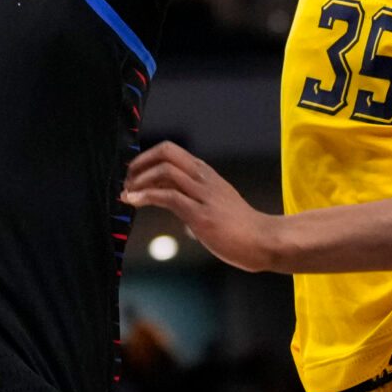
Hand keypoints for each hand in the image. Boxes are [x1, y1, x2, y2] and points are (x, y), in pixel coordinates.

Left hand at [122, 142, 279, 272]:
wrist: (264, 241)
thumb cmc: (240, 227)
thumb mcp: (214, 204)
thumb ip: (193, 199)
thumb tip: (174, 205)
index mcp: (205, 173)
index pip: (171, 151)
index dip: (147, 159)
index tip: (133, 175)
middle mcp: (204, 178)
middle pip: (166, 151)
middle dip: (140, 163)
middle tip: (127, 181)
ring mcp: (203, 195)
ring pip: (165, 170)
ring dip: (139, 180)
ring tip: (127, 194)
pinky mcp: (201, 215)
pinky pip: (169, 196)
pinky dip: (146, 197)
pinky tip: (134, 202)